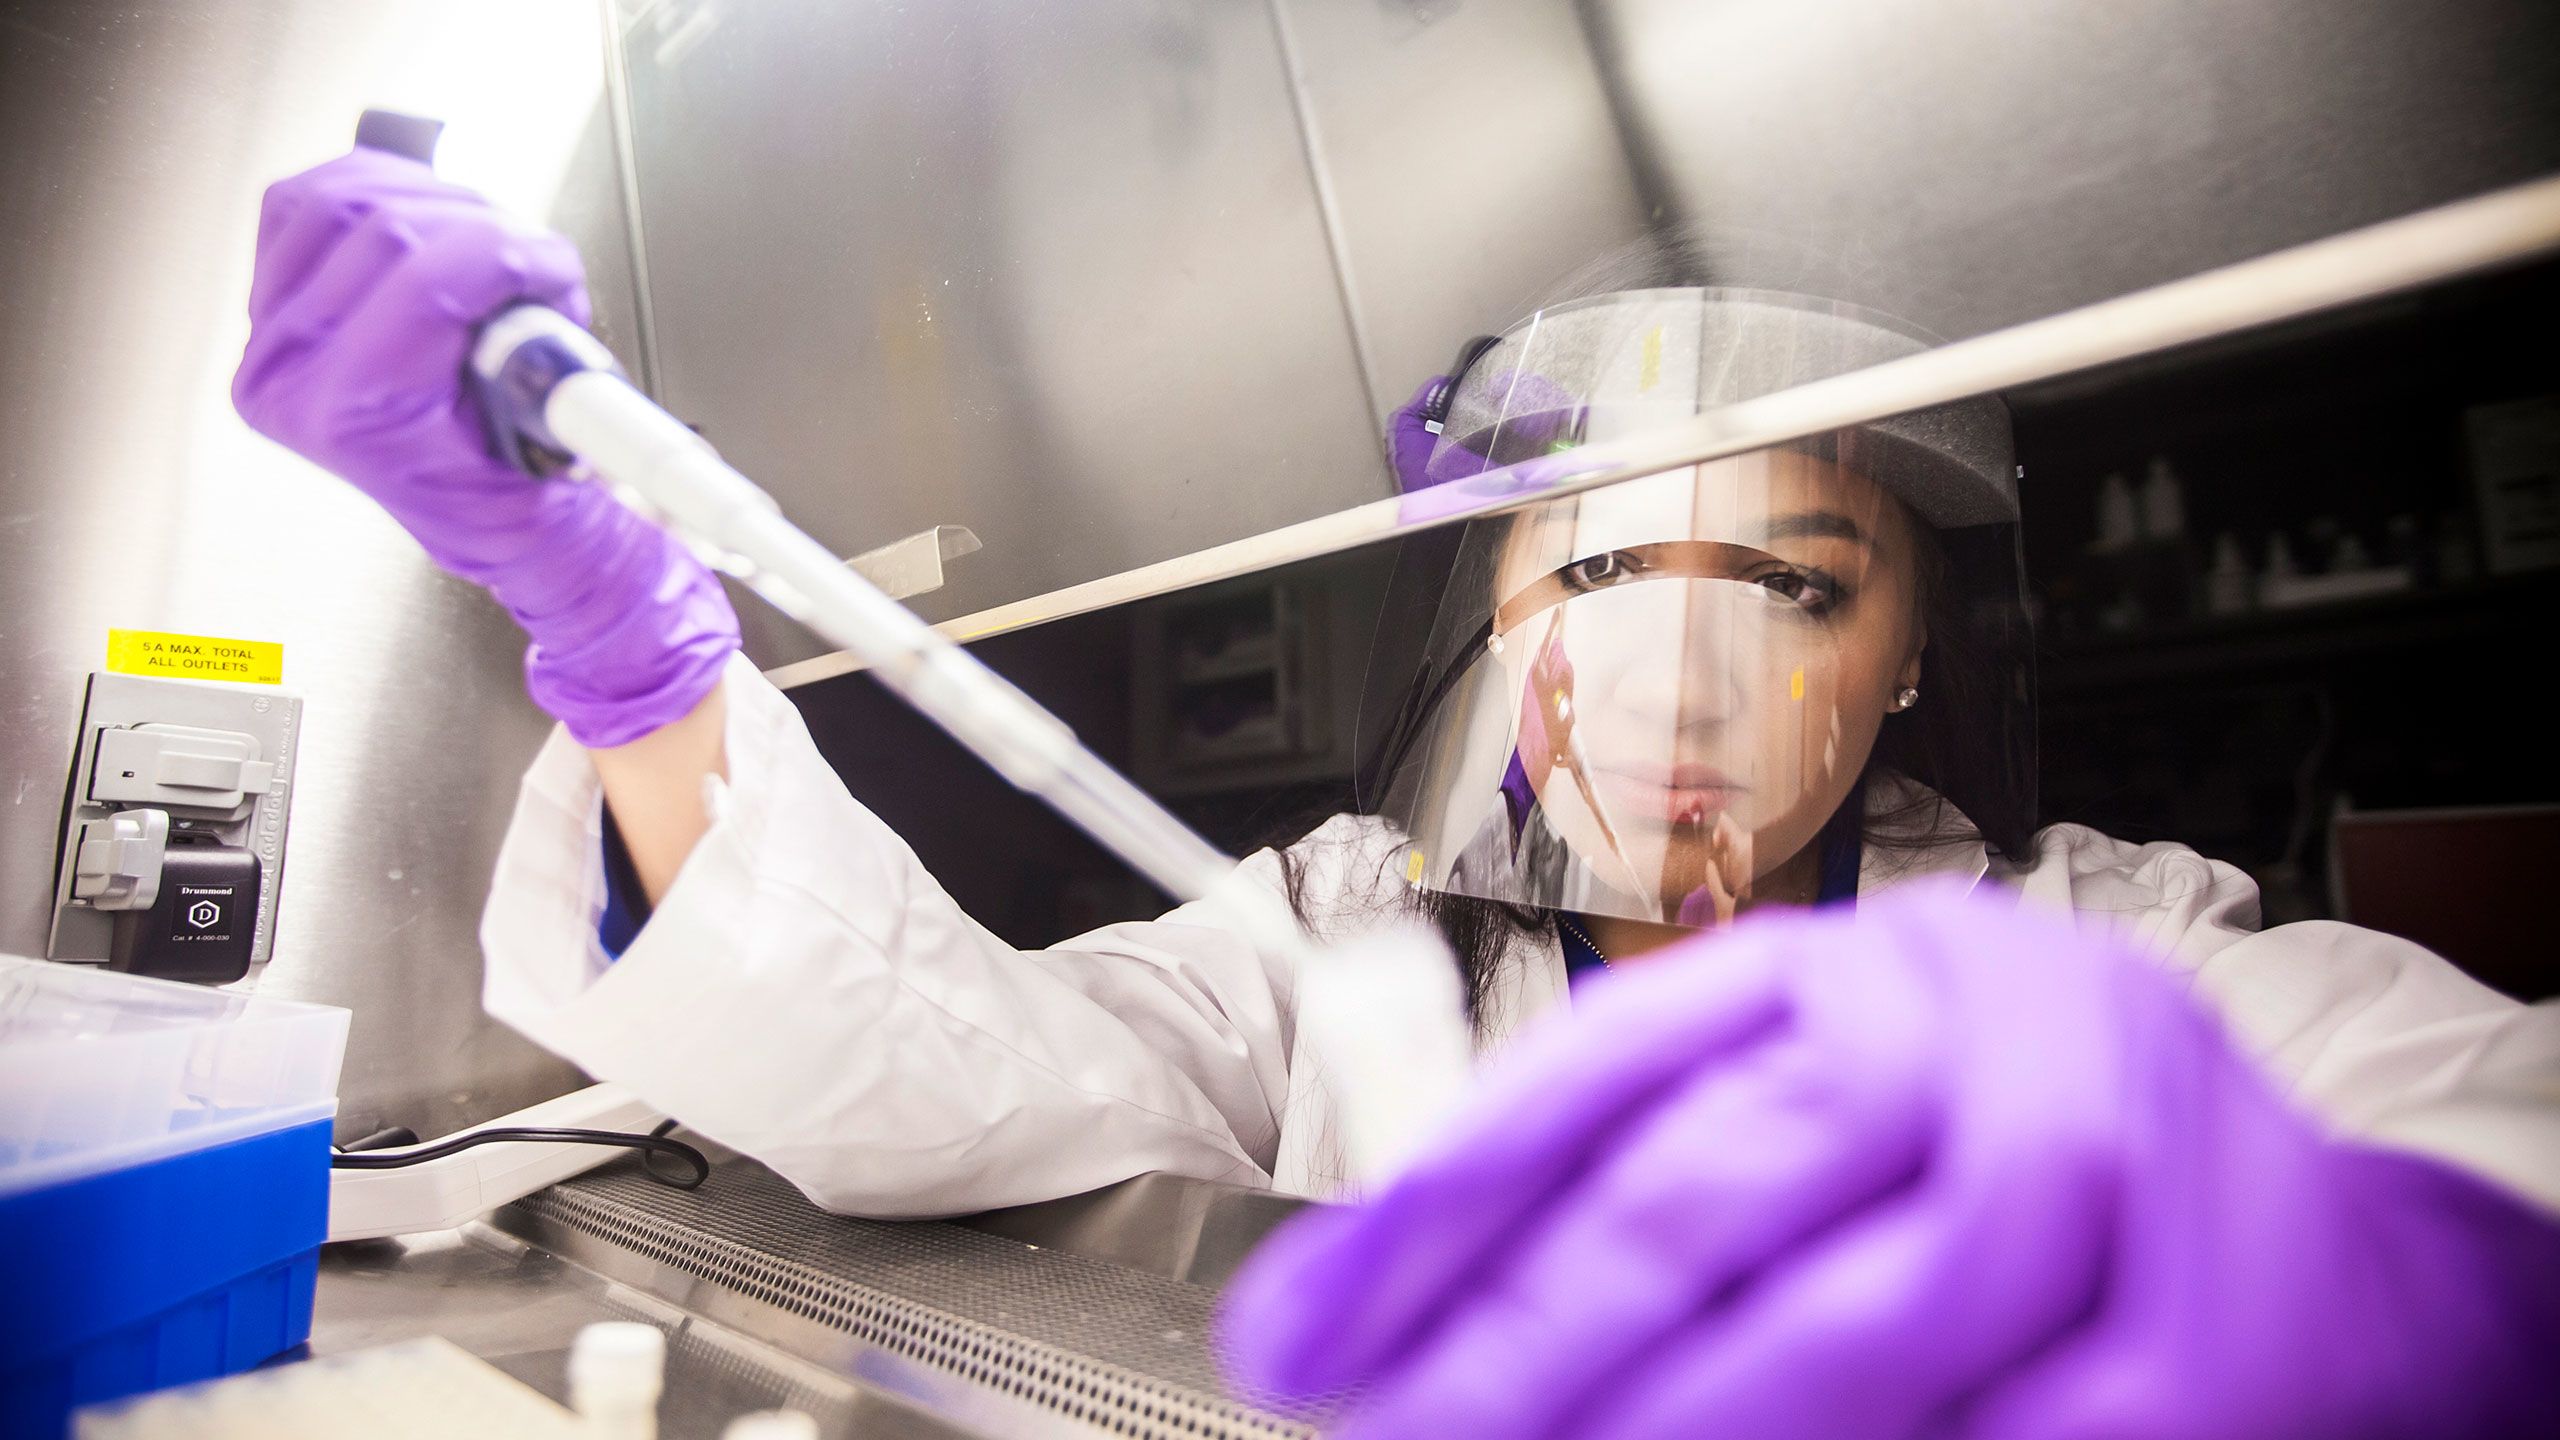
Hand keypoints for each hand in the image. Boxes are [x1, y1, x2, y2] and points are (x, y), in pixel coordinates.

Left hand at [233, 147, 735, 746]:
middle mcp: (290, 378)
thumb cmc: (510, 478)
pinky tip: (418, 217)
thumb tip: (535, 267)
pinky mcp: (269, 306)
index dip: (504, 255)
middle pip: (377, 227)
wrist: (477, 507)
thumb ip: (539, 354)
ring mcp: (269, 340)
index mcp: (353, 416)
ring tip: (478, 239)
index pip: (421, 287)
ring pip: (333, 201)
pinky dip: (366, 191)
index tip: (555, 262)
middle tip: (527, 255)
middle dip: (474, 223)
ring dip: (424, 198)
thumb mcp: (546, 428)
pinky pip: (299, 208)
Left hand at [1219, 883, 2559, 1437]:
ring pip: (1843, 1329)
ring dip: (1666, 1434)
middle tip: (1393, 1438)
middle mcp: (1969, 1030)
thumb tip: (1384, 1302)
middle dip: (1514, 1349)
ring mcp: (2100, 1173)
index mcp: (1848, 966)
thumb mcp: (1833, 1110)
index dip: (1432, 1216)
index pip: (1598, 1074)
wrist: (2323, 1250)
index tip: (1305, 1335)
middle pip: (1703, 1191)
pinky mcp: (2204, 1346)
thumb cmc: (2022, 1163)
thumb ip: (1652, 1172)